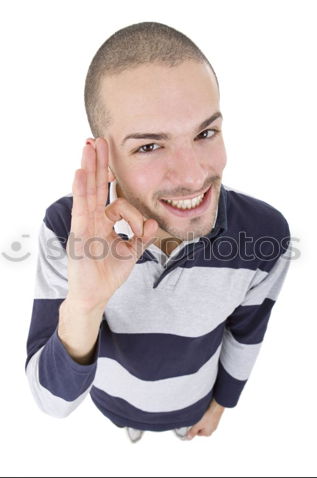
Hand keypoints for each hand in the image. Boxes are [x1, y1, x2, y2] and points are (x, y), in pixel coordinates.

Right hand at [67, 137, 157, 311]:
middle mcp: (92, 219)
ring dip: (89, 167)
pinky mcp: (78, 233)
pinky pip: (80, 208)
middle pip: (96, 186)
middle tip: (99, 140)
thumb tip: (154, 222)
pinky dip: (80, 190)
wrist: (95, 295)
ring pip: (87, 191)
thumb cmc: (109, 273)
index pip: (118, 204)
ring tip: (89, 145)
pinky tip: (81, 172)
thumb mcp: (132, 252)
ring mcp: (84, 224)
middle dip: (99, 163)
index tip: (142, 229)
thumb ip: (142, 236)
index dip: (132, 214)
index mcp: (104, 222)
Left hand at [186, 400, 224, 439]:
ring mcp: (213, 423)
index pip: (197, 433)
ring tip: (200, 414)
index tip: (191, 423)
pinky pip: (207, 417)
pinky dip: (205, 415)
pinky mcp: (214, 417)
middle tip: (196, 418)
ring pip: (203, 422)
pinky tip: (204, 411)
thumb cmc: (209, 416)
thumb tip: (188, 438)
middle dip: (197, 423)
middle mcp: (211, 430)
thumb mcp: (198, 425)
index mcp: (207, 433)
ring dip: (201, 419)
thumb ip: (193, 431)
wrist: (217, 406)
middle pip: (200, 428)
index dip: (193, 428)